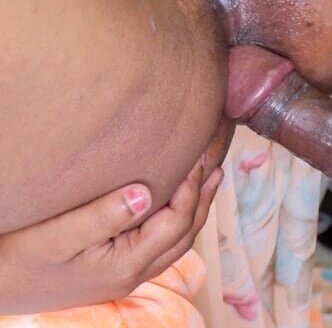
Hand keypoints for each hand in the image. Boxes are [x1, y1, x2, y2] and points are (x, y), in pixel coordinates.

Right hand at [0, 158, 221, 314]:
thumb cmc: (18, 259)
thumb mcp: (57, 235)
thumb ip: (103, 215)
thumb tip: (147, 192)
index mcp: (126, 265)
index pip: (176, 222)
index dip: (191, 188)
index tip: (197, 155)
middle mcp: (133, 274)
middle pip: (184, 233)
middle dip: (202, 198)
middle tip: (214, 163)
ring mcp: (125, 276)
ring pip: (175, 242)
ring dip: (193, 209)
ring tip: (206, 179)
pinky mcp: (114, 272)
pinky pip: (158, 245)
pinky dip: (174, 220)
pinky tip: (170, 203)